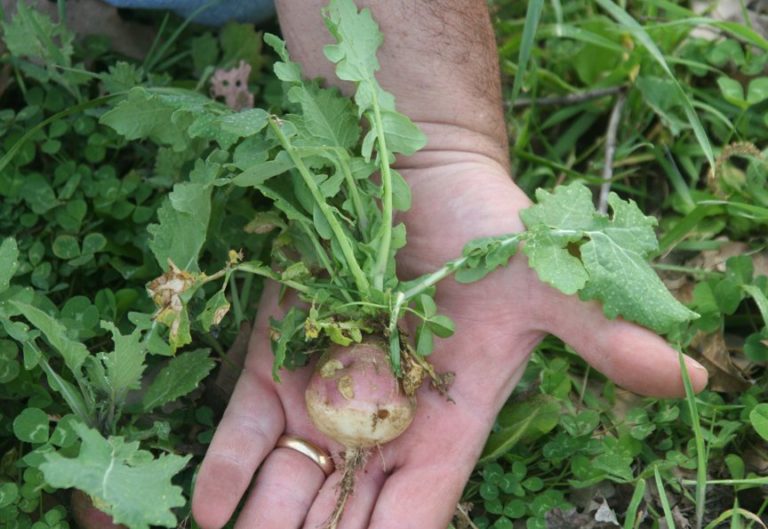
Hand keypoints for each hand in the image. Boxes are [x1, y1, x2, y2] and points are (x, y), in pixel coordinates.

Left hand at [191, 151, 707, 528]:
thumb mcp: (548, 278)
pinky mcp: (278, 355)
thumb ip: (602, 333)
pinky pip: (246, 423)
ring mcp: (324, 389)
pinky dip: (225, 466)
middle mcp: (381, 418)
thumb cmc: (488, 223)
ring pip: (291, 480)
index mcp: (445, 419)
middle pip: (346, 511)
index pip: (416, 508)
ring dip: (266, 524)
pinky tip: (203, 508)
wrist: (420, 167)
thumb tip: (690, 374)